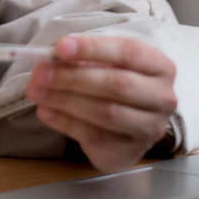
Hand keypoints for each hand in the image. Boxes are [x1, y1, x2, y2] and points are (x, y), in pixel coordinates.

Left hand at [26, 35, 176, 171]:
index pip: (128, 52)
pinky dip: (64, 121)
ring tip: (36, 90)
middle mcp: (162, 98)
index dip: (92, 48)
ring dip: (64, 99)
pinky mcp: (129, 151)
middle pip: (116, 84)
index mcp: (160, 67)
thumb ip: (84, 59)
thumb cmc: (115, 81)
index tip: (59, 47)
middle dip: (73, 77)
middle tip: (40, 72)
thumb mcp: (106, 64)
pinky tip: (45, 110)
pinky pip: (93, 135)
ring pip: (106, 112)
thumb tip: (51, 57)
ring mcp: (149, 128)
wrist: (129, 123)